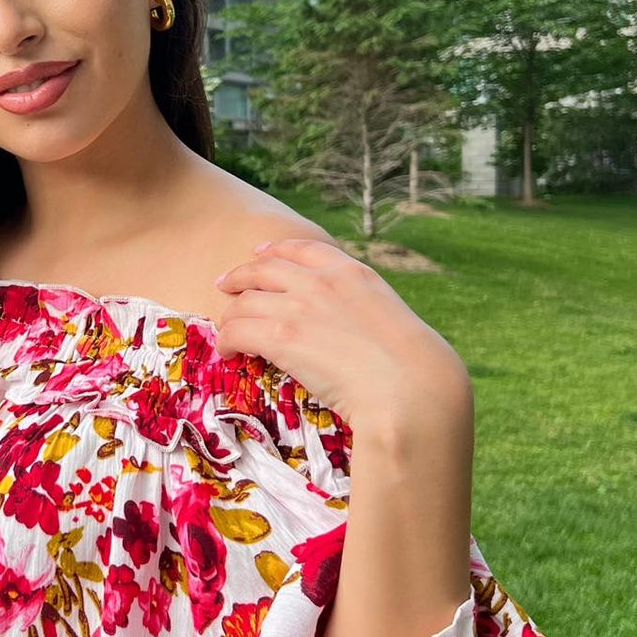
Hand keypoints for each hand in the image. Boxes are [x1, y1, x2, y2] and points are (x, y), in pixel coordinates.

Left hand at [212, 236, 469, 425]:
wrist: (410, 387)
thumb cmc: (412, 368)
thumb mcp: (389, 320)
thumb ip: (362, 311)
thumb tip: (352, 328)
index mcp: (352, 273)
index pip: (303, 249)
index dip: (274, 251)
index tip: (259, 255)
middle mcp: (321, 282)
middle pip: (263, 268)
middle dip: (240, 276)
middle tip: (224, 286)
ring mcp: (299, 307)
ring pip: (244, 302)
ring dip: (231, 316)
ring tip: (227, 330)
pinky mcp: (281, 337)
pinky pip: (236, 331)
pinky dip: (227, 340)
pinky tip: (228, 352)